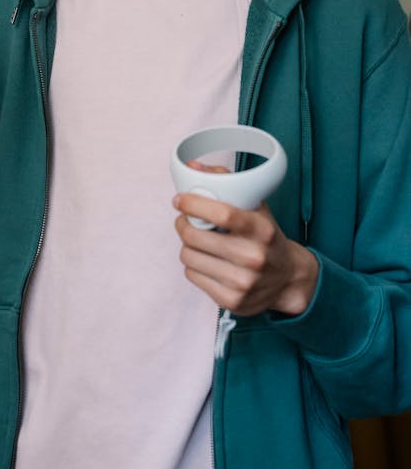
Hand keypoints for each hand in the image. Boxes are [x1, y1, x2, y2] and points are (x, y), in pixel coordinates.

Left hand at [173, 170, 317, 316]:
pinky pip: (192, 276)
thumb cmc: (266, 237)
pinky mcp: (231, 301)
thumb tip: (192, 166)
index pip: (221, 214)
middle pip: (195, 237)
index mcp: (261, 229)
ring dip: (187, 246)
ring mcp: (242, 282)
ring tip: (197, 241)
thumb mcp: (256, 208)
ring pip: (188, 257)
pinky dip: (194, 265)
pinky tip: (206, 261)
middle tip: (185, 220)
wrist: (288, 279)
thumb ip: (227, 184)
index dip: (193, 204)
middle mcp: (253, 257)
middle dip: (183, 224)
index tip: (180, 200)